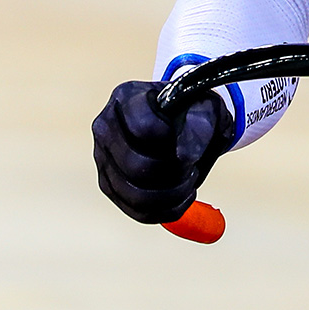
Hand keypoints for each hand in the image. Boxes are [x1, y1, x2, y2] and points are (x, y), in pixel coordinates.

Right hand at [92, 80, 233, 222]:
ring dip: (172, 195)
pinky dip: (168, 210)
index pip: (143, 127)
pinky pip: (138, 212)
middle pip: (135, 165)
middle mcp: (105, 127)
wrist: (189, 124)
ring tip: (189, 181)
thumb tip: (182, 158)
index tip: (189, 141)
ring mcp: (103, 158)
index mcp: (126, 97)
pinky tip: (182, 196)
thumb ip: (196, 131)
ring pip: (135, 195)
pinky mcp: (110, 185)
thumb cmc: (195, 113)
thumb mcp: (205, 112)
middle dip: (173, 173)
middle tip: (192, 168)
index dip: (170, 140)